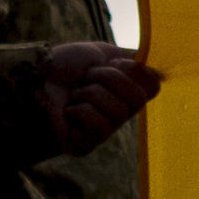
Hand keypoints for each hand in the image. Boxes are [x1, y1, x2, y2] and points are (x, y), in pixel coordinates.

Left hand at [37, 39, 163, 150]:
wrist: (34, 77)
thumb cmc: (65, 65)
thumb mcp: (103, 53)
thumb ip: (133, 61)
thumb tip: (164, 70)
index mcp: (124, 91)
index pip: (153, 87)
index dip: (134, 71)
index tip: (113, 63)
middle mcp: (118, 113)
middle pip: (139, 99)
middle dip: (111, 79)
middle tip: (89, 76)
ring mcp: (103, 130)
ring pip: (118, 111)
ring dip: (91, 93)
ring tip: (75, 93)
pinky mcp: (86, 145)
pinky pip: (100, 126)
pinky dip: (82, 110)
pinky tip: (69, 111)